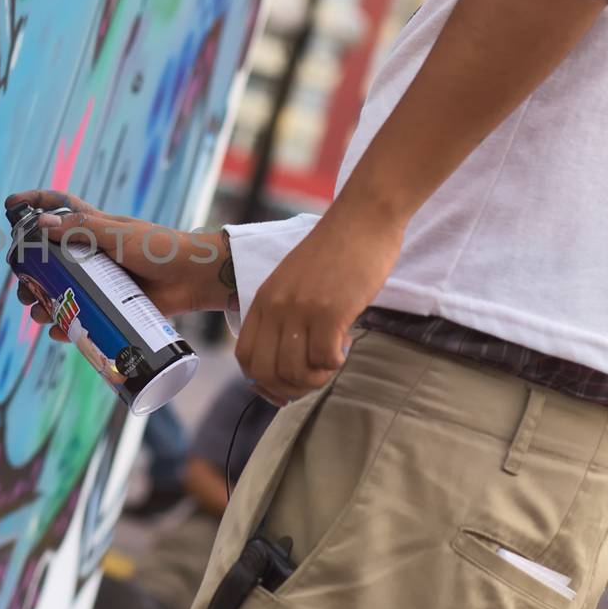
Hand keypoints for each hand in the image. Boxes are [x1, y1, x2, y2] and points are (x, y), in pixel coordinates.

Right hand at [4, 190, 229, 340]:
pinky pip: (82, 317)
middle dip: (30, 272)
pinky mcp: (110, 305)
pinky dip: (66, 326)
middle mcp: (91, 254)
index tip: (10, 205)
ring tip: (37, 312)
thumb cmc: (160, 248)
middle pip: (49, 260)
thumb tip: (41, 226)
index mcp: (92, 228)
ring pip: (60, 292)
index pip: (58, 209)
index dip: (34, 204)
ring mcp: (99, 282)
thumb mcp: (118, 234)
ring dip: (43, 302)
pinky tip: (57, 332)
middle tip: (23, 286)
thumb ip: (82, 230)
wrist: (194, 277)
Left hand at [237, 203, 403, 402]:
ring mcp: (300, 309)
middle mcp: (276, 307)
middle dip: (291, 389)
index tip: (286, 386)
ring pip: (294, 372)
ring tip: (332, 359)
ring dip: (317, 378)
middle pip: (265, 373)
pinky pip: (325, 360)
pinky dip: (336, 363)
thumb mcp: (293, 282)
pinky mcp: (330, 311)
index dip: (263, 382)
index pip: (245, 358)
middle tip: (315, 376)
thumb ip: (284, 314)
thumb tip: (286, 359)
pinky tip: (346, 344)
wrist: (362, 219)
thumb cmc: (334, 253)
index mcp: (263, 300)